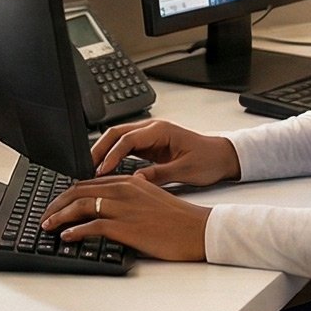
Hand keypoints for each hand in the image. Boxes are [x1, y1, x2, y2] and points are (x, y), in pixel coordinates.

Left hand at [42, 174, 209, 260]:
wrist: (198, 230)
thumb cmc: (178, 219)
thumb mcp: (149, 199)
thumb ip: (128, 198)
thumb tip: (106, 208)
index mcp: (128, 181)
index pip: (87, 183)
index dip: (67, 194)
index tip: (56, 204)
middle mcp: (123, 190)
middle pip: (78, 192)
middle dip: (56, 204)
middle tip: (44, 215)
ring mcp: (124, 207)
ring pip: (81, 206)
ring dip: (59, 216)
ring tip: (48, 226)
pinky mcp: (127, 226)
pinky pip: (93, 226)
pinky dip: (75, 231)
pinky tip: (67, 236)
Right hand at [90, 118, 240, 186]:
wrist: (224, 157)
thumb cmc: (210, 160)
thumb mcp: (185, 170)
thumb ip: (159, 174)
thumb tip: (135, 180)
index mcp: (160, 131)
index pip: (128, 139)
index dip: (112, 154)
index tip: (102, 170)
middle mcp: (152, 130)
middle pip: (116, 134)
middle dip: (99, 149)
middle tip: (87, 167)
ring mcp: (150, 137)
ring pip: (118, 140)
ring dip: (104, 152)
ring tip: (92, 169)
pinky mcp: (150, 146)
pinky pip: (126, 148)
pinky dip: (113, 157)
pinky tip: (107, 170)